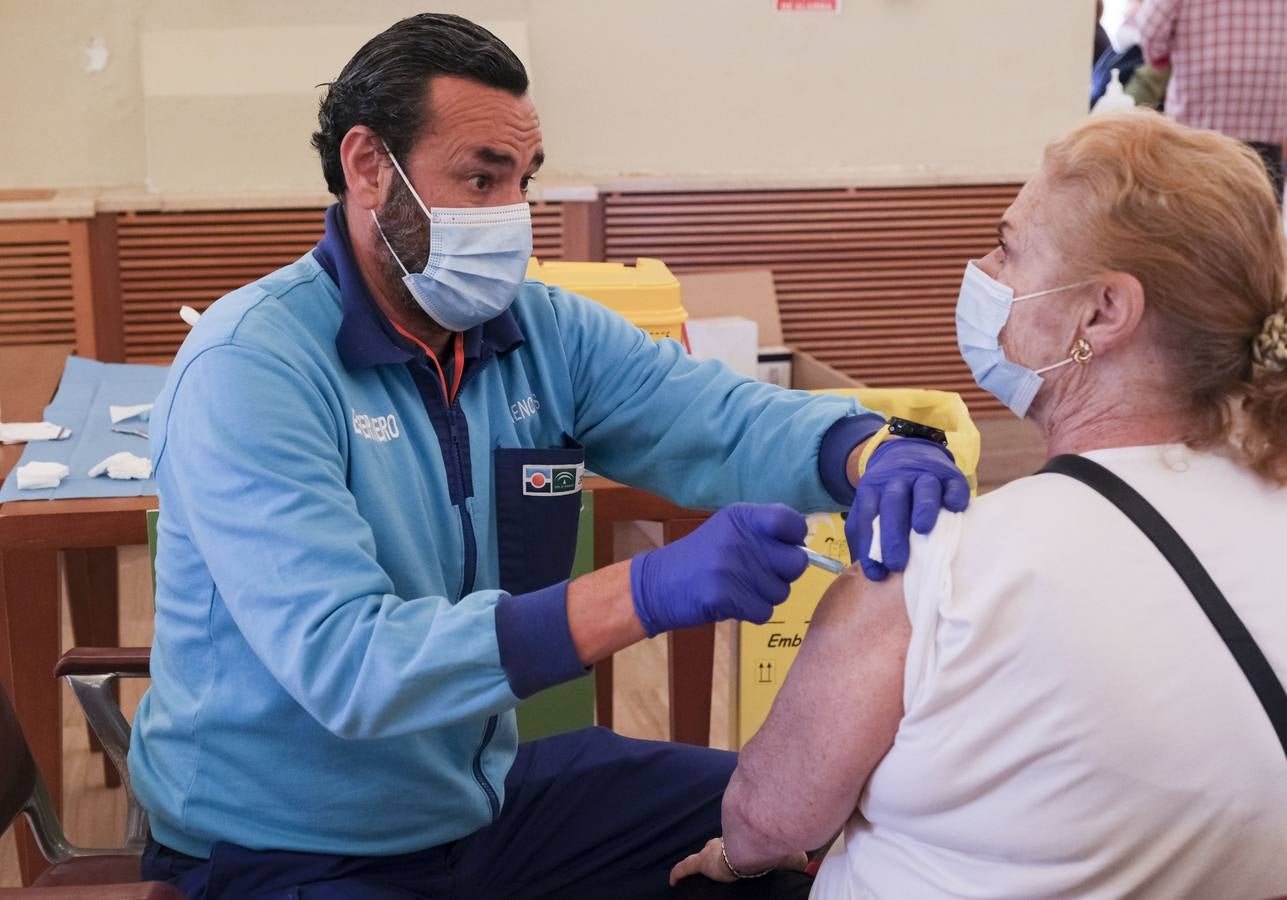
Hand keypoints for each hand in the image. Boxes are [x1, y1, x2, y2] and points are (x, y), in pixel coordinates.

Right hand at [630, 503, 807, 636]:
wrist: (658, 584)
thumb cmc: (699, 558)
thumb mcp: (727, 530)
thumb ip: (763, 532)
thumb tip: (802, 547)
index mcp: (743, 517)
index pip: (791, 522)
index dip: (795, 539)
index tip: (783, 548)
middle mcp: (740, 538)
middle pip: (796, 563)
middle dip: (783, 575)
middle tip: (759, 576)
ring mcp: (732, 567)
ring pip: (782, 592)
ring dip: (765, 596)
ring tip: (739, 589)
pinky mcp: (726, 596)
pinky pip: (764, 611)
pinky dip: (752, 613)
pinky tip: (733, 603)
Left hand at [669, 837, 806, 885]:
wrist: (759, 844)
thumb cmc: (774, 847)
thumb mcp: (788, 855)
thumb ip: (794, 859)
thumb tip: (807, 863)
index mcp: (745, 841)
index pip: (738, 844)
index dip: (737, 849)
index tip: (739, 855)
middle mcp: (727, 842)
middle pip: (718, 848)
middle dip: (719, 853)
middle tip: (720, 863)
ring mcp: (713, 852)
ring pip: (703, 857)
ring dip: (702, 863)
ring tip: (698, 875)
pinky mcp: (703, 862)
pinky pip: (687, 867)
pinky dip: (679, 873)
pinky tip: (673, 881)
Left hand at [847, 437, 968, 580]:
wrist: (909, 450)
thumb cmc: (889, 493)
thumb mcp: (870, 506)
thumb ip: (865, 534)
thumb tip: (867, 573)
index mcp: (872, 488)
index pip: (866, 516)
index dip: (869, 545)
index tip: (876, 573)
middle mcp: (897, 479)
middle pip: (893, 502)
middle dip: (893, 534)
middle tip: (896, 564)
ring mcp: (924, 474)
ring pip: (923, 488)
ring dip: (923, 508)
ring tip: (923, 530)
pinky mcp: (950, 474)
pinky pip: (953, 483)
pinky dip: (954, 495)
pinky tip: (954, 508)